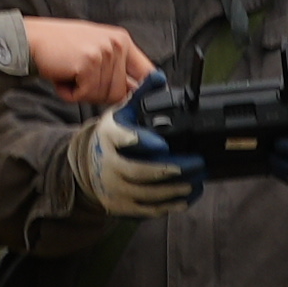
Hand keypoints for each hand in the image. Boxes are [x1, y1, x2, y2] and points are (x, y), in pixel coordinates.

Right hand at [24, 17, 154, 111]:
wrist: (30, 39)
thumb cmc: (60, 48)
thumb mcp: (95, 50)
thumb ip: (115, 69)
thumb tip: (133, 96)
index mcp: (122, 40)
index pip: (147, 73)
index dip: (143, 94)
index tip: (138, 107)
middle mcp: (117, 44)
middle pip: (120, 92)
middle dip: (97, 94)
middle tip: (78, 80)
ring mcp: (104, 53)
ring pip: (102, 96)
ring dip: (81, 93)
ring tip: (69, 74)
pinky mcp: (89, 63)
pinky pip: (84, 95)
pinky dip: (69, 93)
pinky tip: (62, 76)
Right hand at [81, 101, 197, 217]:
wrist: (88, 166)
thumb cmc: (111, 138)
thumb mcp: (120, 113)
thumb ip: (141, 95)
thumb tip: (159, 77)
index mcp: (109, 137)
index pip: (122, 140)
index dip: (141, 142)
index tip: (162, 145)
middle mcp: (108, 164)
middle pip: (139, 171)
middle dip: (171, 169)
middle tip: (197, 163)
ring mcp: (114, 188)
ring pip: (147, 193)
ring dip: (176, 189)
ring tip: (198, 180)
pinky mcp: (121, 206)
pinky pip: (148, 209)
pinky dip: (170, 205)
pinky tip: (187, 198)